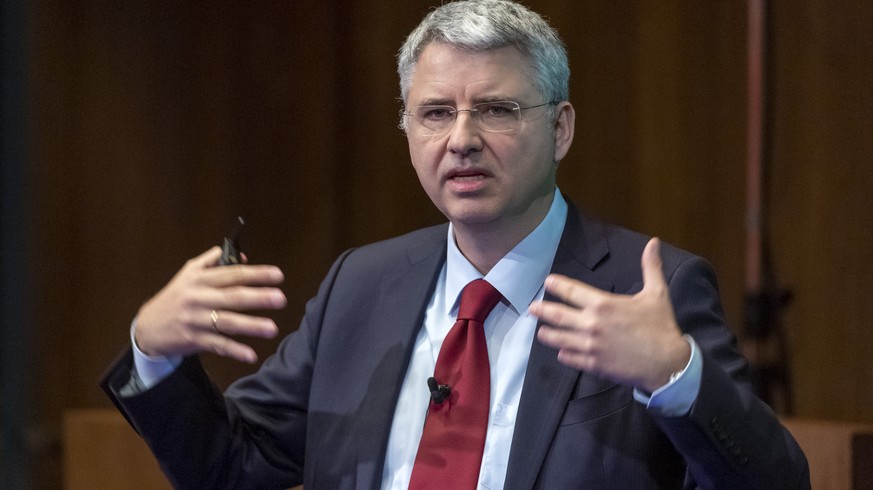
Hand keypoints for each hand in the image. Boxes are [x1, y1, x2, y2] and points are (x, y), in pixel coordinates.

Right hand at [134, 246, 286, 362]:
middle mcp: (198, 297)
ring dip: (251, 326)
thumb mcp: (189, 273)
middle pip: (232, 297)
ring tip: (272, 328)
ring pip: (226, 322)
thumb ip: (213, 261)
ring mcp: (195, 319)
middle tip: (281, 299)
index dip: (256, 274)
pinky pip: (217, 345)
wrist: (147, 327)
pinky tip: (251, 355)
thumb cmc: (175, 297)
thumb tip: (242, 256)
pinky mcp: (193, 339)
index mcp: (199, 279)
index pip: (232, 274)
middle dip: (258, 297)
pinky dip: (234, 351)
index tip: (278, 276)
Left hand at [529, 238, 689, 392]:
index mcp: (603, 304)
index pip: (571, 291)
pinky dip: (564, 354)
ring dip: (548, 334)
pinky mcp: (593, 365)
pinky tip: (561, 352)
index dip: (557, 285)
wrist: (667, 364)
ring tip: (541, 332)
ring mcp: (589, 346)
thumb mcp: (657, 294)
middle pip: (557, 315)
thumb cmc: (661, 327)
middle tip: (531, 309)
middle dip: (542, 311)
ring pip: (559, 339)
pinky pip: (570, 358)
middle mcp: (591, 324)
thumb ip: (650, 267)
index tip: (548, 282)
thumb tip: (654, 242)